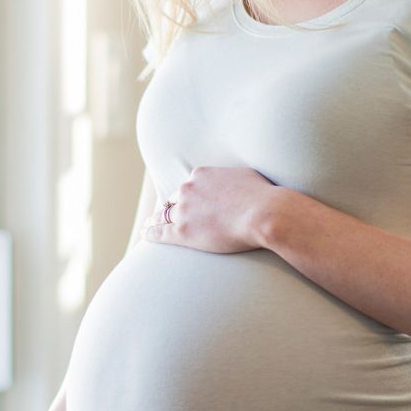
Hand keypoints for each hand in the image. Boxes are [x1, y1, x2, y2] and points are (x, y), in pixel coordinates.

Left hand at [144, 166, 281, 252]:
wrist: (264, 213)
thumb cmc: (262, 196)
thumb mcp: (244, 176)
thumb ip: (231, 178)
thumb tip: (234, 181)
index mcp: (201, 175)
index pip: (188, 186)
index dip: (185, 196)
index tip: (183, 202)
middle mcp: (188, 189)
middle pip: (173, 200)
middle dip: (169, 207)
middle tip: (162, 214)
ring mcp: (184, 210)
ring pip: (163, 215)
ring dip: (155, 220)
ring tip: (149, 225)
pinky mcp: (183, 231)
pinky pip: (160, 232)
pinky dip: (151, 233)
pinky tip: (145, 235)